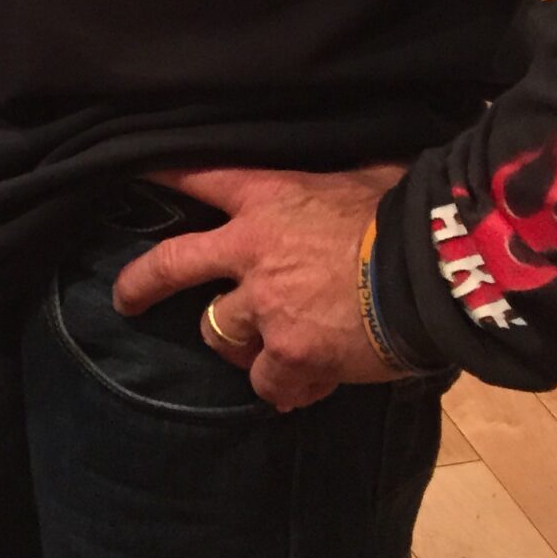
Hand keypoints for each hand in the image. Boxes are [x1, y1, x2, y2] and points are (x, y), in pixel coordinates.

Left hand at [109, 165, 408, 411]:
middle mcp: (250, 252)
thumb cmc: (404, 216)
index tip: (133, 172)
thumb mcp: (366, 179)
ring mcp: (264, 308)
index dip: (162, 173)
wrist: (430, 276)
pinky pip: (269, 383)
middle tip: (125, 300)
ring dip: (239, 344)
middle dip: (140, 284)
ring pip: (219, 334)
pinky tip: (308, 382)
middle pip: (170, 266)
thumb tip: (365, 175)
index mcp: (266, 199)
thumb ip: (339, 185)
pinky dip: (286, 385)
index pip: (198, 177)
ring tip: (268, 350)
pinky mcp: (288, 355)